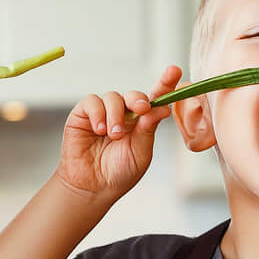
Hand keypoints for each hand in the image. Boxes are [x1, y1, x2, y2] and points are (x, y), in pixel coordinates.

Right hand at [54, 67, 180, 198]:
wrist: (92, 187)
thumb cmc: (118, 173)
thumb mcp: (140, 152)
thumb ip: (148, 129)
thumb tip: (161, 107)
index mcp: (142, 123)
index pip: (155, 99)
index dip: (165, 84)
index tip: (174, 71)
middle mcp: (124, 114)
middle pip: (134, 95)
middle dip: (139, 99)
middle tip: (142, 109)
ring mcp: (103, 113)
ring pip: (113, 97)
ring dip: (116, 115)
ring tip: (114, 135)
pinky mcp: (83, 115)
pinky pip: (92, 102)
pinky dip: (97, 113)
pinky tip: (99, 129)